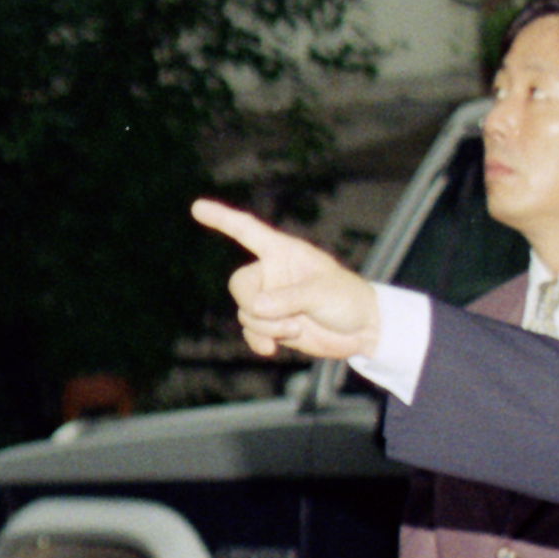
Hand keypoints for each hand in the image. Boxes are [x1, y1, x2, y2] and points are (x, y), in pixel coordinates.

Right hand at [192, 199, 383, 362]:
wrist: (361, 331)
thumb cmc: (348, 299)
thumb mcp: (321, 292)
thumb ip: (287, 297)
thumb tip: (254, 306)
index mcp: (283, 252)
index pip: (247, 231)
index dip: (222, 218)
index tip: (197, 208)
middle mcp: (272, 273)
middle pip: (239, 285)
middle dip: (256, 306)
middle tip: (288, 319)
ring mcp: (270, 300)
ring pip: (245, 313)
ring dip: (267, 327)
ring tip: (297, 328)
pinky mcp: (272, 324)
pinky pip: (249, 331)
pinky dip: (258, 340)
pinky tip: (272, 349)